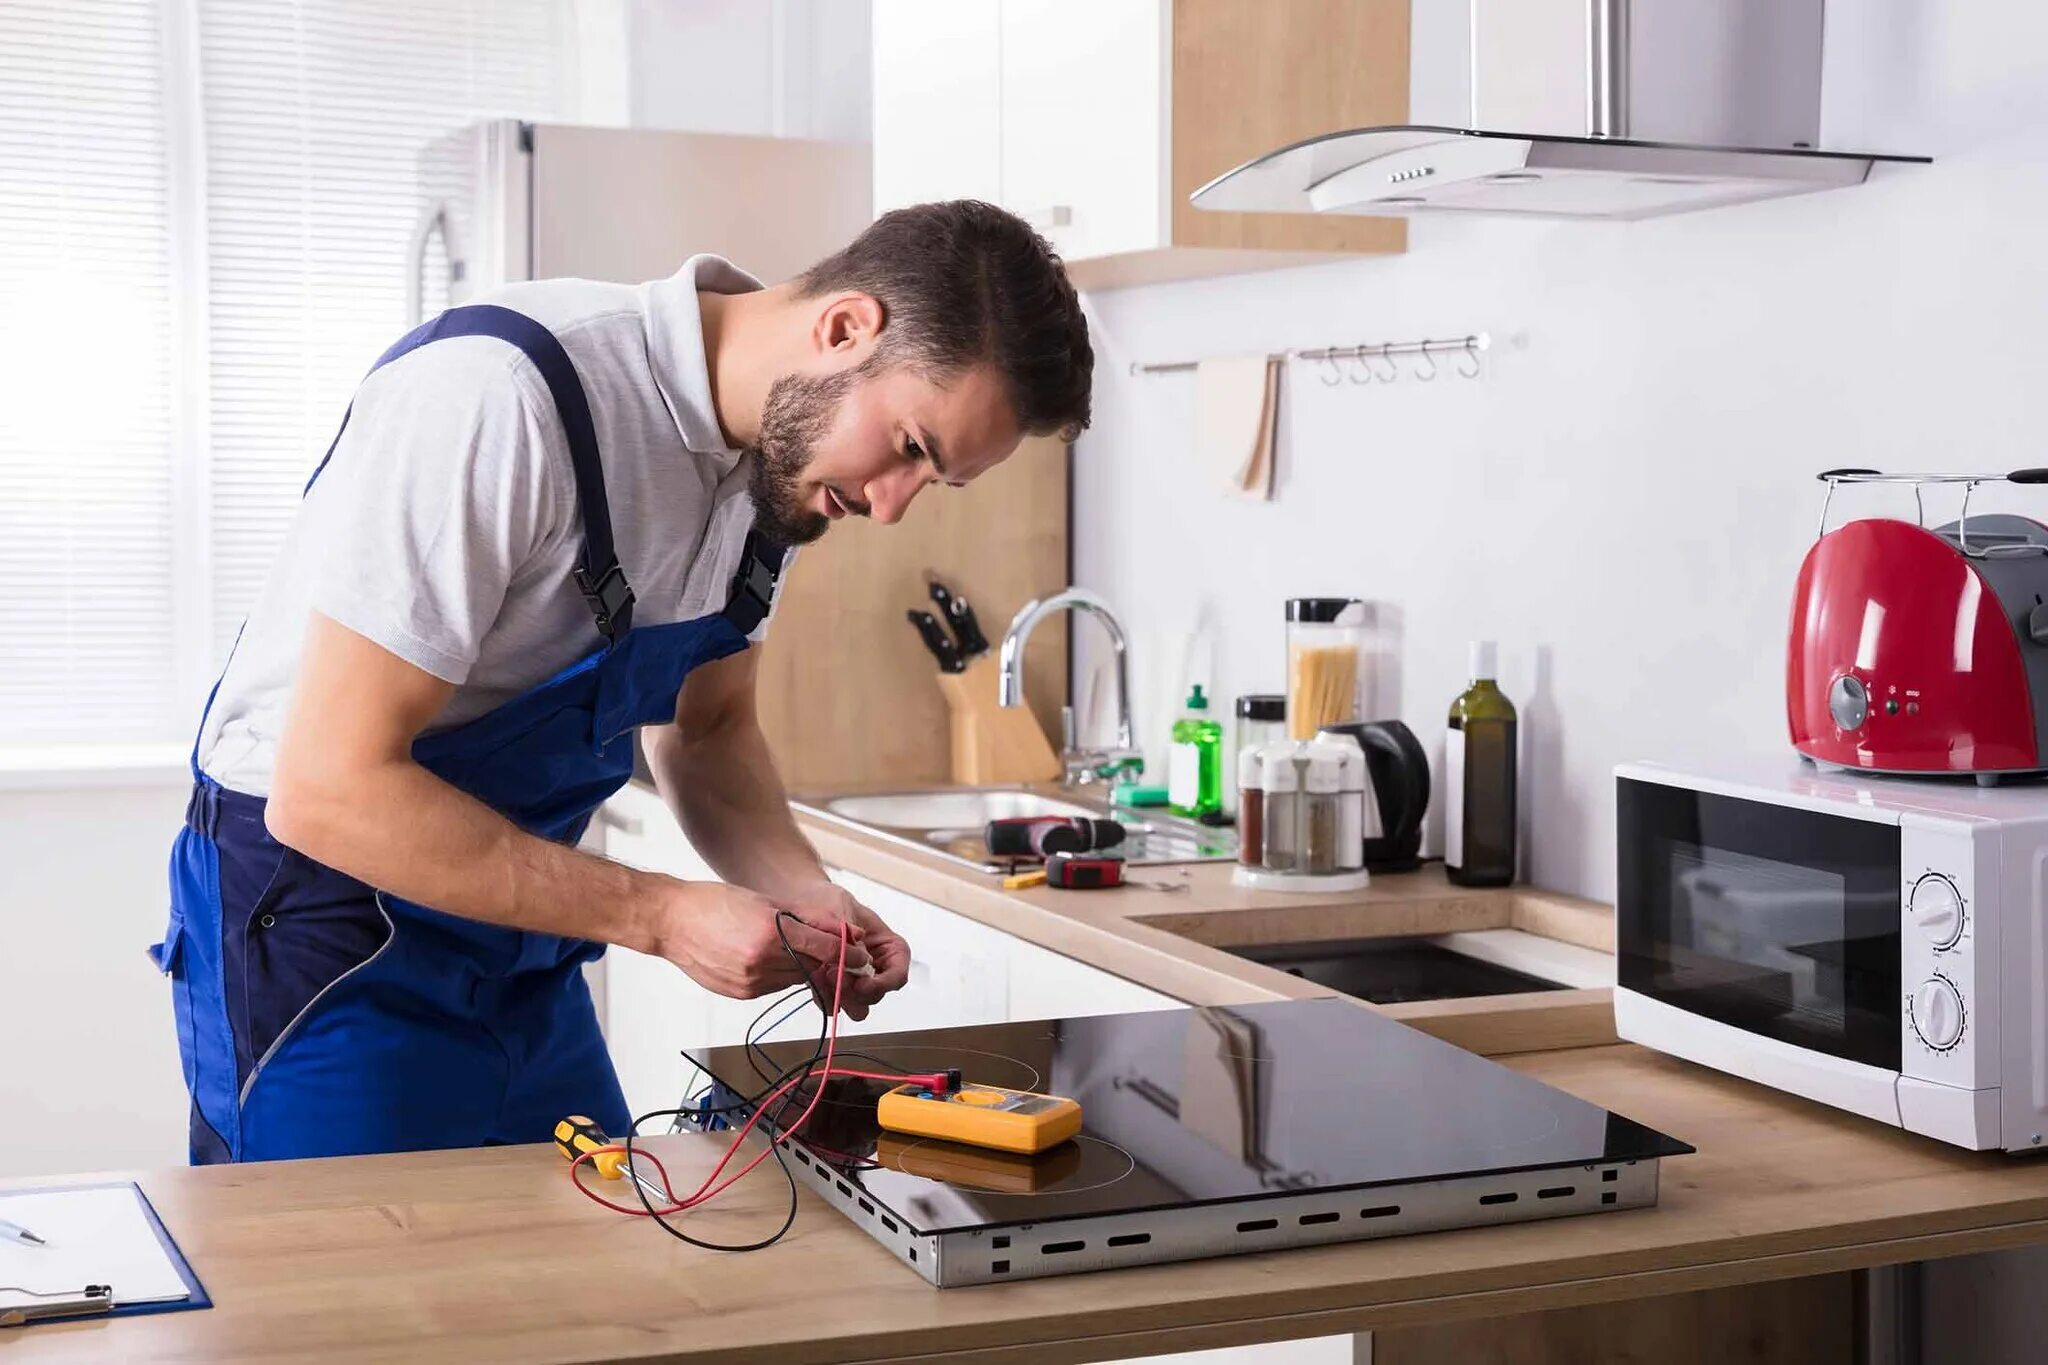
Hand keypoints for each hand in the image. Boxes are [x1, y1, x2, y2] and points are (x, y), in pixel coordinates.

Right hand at [649, 879, 871, 999]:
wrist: (671, 922)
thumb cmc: (714, 902)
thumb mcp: (765, 901)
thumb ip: (805, 918)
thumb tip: (842, 931)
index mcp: (771, 933)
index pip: (825, 948)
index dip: (848, 952)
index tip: (860, 954)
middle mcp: (762, 962)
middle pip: (812, 966)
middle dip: (825, 959)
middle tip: (835, 952)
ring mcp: (751, 982)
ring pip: (794, 979)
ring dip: (801, 967)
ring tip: (789, 948)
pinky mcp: (741, 994)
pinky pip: (774, 987)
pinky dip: (779, 975)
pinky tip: (767, 959)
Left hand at [778, 883, 911, 1021]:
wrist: (800, 902)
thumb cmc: (828, 900)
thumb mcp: (840, 909)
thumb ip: (848, 932)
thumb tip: (859, 953)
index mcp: (887, 945)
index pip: (898, 972)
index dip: (884, 983)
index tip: (862, 984)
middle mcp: (875, 965)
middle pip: (877, 993)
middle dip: (857, 992)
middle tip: (836, 979)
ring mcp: (855, 976)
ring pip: (857, 1002)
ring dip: (841, 997)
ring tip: (822, 978)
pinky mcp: (834, 983)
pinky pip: (835, 1000)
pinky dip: (826, 996)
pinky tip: (814, 981)